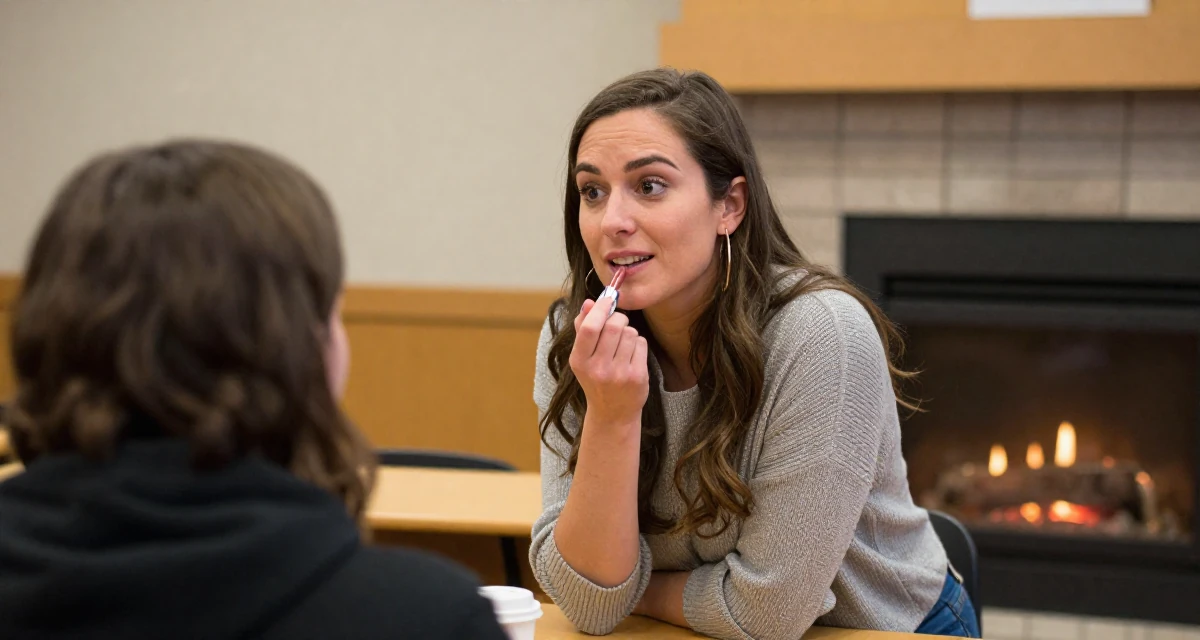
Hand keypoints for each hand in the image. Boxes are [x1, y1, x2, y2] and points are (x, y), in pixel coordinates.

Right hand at [569, 297, 649, 427]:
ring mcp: (619, 374)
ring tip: (622, 345)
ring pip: (630, 333)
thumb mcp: (582, 357)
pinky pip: (641, 343)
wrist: (612, 413)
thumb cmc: (596, 379)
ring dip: (628, 332)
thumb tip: (588, 303)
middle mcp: (598, 369)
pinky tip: (631, 355)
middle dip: (619, 318)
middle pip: (615, 325)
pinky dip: (637, 343)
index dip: (600, 308)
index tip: (606, 299)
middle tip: (618, 323)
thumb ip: (582, 328)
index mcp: (579, 361)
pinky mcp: (637, 377)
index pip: (590, 327)